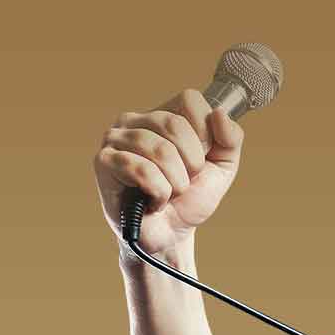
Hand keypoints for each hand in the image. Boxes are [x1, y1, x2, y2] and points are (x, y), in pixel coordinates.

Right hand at [93, 88, 245, 256]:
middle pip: (175, 124)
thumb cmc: (191, 197)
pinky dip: (159, 193)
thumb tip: (219, 114)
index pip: (190, 100)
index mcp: (164, 114)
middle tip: (184, 181)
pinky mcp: (104, 161)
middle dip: (192, 163)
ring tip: (170, 192)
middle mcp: (136, 119)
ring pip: (160, 150)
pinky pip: (142, 170)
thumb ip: (230, 139)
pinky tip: (154, 200)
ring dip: (176, 182)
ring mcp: (116, 138)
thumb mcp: (223, 167)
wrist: (171, 234)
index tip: (201, 158)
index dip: (205, 133)